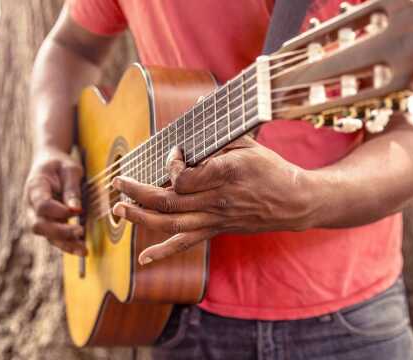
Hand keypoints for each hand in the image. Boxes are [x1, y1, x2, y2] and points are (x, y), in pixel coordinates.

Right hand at [24, 148, 85, 254]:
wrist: (48, 162)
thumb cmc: (60, 164)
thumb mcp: (70, 170)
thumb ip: (72, 189)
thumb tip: (75, 210)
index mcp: (35, 187)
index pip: (42, 205)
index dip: (58, 211)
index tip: (77, 211)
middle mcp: (31, 205)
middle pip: (39, 225)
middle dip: (60, 232)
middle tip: (80, 231)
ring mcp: (36, 216)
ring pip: (46, 236)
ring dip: (65, 244)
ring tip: (84, 251)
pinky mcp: (46, 222)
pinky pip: (54, 237)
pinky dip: (67, 244)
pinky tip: (81, 249)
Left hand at [111, 136, 316, 264]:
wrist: (293, 201)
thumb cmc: (270, 168)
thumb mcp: (247, 143)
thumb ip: (218, 133)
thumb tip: (198, 105)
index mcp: (225, 174)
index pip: (183, 177)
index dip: (170, 165)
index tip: (173, 153)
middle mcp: (217, 200)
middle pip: (169, 201)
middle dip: (138, 191)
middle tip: (118, 183)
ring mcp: (215, 219)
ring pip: (171, 223)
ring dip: (141, 218)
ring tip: (119, 209)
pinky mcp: (216, 230)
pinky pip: (186, 243)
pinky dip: (164, 251)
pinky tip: (144, 259)